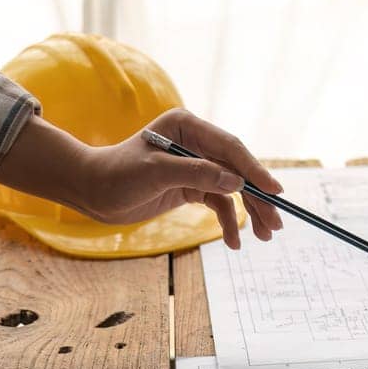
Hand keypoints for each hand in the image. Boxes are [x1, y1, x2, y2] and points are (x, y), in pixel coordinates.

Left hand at [0, 108, 284, 249]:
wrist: (90, 192)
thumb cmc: (116, 175)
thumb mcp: (156, 173)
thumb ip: (197, 173)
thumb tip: (236, 182)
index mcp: (187, 127)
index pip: (230, 147)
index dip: (254, 169)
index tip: (274, 191)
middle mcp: (196, 143)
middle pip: (238, 170)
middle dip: (258, 198)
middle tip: (276, 224)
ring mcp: (196, 165)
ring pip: (234, 189)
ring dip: (249, 213)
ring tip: (264, 236)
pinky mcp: (192, 186)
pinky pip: (220, 204)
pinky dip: (229, 222)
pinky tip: (233, 241)